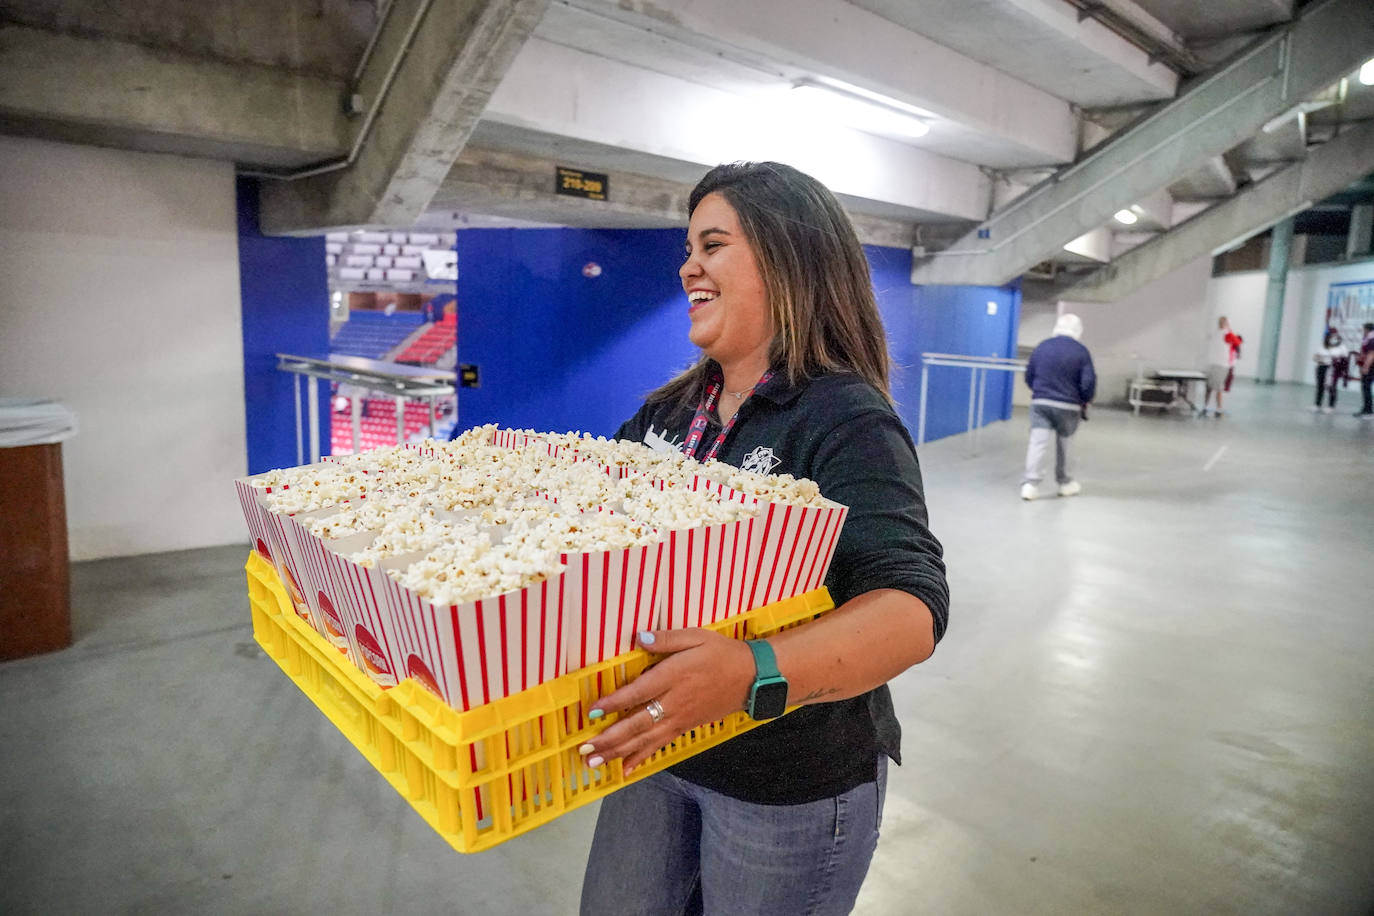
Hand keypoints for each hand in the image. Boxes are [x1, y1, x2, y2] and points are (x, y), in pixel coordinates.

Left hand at [578, 628, 754, 773]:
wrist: (751, 677)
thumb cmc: (721, 653)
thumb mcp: (696, 636)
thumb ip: (666, 639)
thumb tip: (639, 638)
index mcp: (674, 676)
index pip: (638, 692)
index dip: (615, 702)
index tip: (594, 711)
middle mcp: (674, 702)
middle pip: (637, 724)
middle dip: (609, 738)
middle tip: (585, 749)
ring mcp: (679, 718)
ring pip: (645, 740)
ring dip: (618, 752)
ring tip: (596, 762)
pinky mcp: (684, 727)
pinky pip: (659, 745)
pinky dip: (642, 758)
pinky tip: (626, 768)